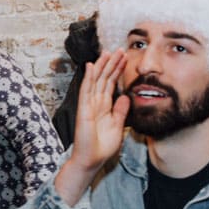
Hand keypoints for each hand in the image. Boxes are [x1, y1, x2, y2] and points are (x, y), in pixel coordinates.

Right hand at [71, 49, 129, 170]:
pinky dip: (88, 77)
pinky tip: (91, 66)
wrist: (91, 159)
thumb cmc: (102, 146)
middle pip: (103, 78)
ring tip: (108, 52)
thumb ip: (120, 111)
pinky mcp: (84, 108)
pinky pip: (86, 90)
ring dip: (102, 66)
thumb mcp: (117, 127)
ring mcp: (88, 104)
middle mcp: (95, 102)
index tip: (124, 58)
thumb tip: (125, 97)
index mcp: (104, 106)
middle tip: (119, 49)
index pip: (110, 84)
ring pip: (96, 80)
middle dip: (111, 63)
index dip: (117, 71)